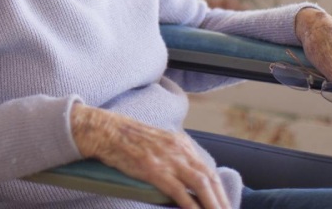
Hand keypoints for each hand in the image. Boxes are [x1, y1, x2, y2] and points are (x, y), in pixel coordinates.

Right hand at [70, 104, 229, 208]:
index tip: (225, 205)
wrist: (107, 131)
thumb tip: (181, 177)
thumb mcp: (157, 143)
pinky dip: (190, 204)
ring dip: (213, 204)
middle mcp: (180, 151)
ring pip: (200, 185)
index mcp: (181, 145)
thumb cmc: (127, 139)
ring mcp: (168, 160)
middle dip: (222, 201)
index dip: (219, 191)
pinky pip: (179, 191)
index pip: (208, 171)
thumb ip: (172, 157)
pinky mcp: (154, 170)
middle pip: (210, 179)